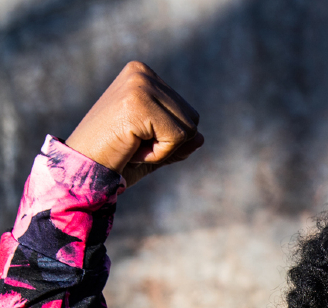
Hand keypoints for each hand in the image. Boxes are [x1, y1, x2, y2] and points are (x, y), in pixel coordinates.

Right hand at [65, 61, 202, 186]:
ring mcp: (140, 84)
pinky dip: (159, 154)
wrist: (80, 170)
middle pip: (192, 119)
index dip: (166, 138)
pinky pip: (178, 138)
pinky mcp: (139, 102)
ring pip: (189, 130)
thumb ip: (179, 140)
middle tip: (131, 143)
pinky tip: (131, 148)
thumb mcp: (154, 148)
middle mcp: (142, 73)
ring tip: (130, 145)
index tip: (134, 137)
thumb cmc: (113, 159)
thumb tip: (202, 138)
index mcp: (143, 74)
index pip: (187, 113)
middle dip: (168, 143)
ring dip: (163, 150)